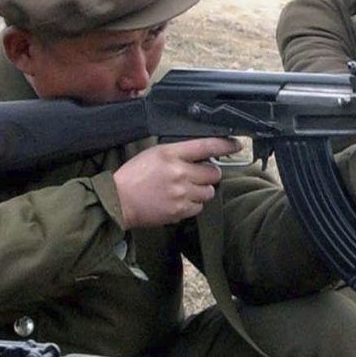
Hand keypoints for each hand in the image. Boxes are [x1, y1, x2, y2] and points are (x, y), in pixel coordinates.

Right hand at [111, 138, 234, 228]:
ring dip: (202, 190)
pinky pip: (199, 207)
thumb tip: (201, 157)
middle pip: (213, 173)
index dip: (225, 145)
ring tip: (186, 189)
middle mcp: (179, 173)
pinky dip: (193, 204)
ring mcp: (181, 194)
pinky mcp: (180, 211)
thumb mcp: (155, 153)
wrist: (119, 200)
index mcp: (171, 154)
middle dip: (209, 174)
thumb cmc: (134, 176)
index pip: (206, 146)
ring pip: (209, 192)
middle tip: (197, 175)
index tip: (236, 145)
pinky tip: (179, 200)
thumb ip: (179, 153)